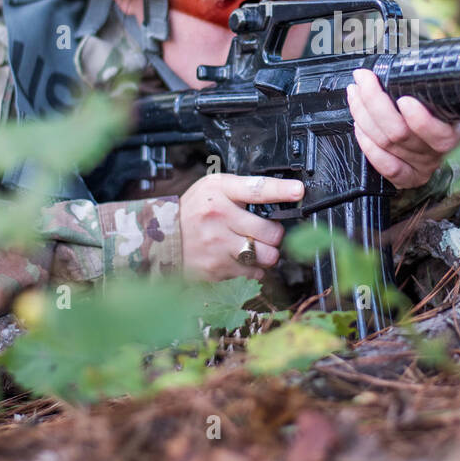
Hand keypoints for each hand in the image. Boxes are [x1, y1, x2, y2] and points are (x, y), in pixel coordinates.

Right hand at [179, 174, 303, 280]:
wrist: (162, 238)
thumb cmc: (194, 210)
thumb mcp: (214, 187)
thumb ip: (244, 188)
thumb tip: (282, 191)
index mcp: (220, 192)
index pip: (257, 190)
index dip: (281, 190)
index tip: (298, 191)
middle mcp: (219, 218)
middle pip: (271, 232)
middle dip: (275, 234)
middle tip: (265, 231)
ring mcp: (218, 246)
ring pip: (267, 256)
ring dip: (267, 253)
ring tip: (255, 246)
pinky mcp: (217, 269)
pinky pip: (253, 273)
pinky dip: (253, 268)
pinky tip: (241, 258)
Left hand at [346, 68, 459, 189]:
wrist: (448, 133)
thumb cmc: (446, 103)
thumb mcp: (452, 87)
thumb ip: (447, 71)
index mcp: (456, 130)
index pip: (439, 135)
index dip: (420, 121)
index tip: (404, 99)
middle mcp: (438, 152)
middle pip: (400, 134)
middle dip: (375, 102)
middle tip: (364, 78)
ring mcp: (421, 166)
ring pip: (385, 144)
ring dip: (363, 114)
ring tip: (355, 91)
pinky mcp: (407, 176)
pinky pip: (384, 166)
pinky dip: (366, 144)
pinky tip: (358, 124)